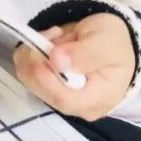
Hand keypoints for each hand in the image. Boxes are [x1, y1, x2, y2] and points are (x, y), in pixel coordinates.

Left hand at [13, 13, 135, 120]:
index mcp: (97, 100)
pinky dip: (30, 52)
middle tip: (55, 34)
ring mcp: (59, 97)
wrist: (114, 41)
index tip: (45, 48)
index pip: (63, 99)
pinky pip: (26, 70)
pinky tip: (49, 43)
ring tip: (56, 36)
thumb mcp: (105, 42)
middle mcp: (76, 106)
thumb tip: (57, 61)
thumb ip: (84, 53)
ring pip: (28, 78)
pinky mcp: (46, 87)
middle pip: (40, 89)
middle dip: (38, 57)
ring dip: (34, 51)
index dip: (45, 75)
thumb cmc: (114, 43)